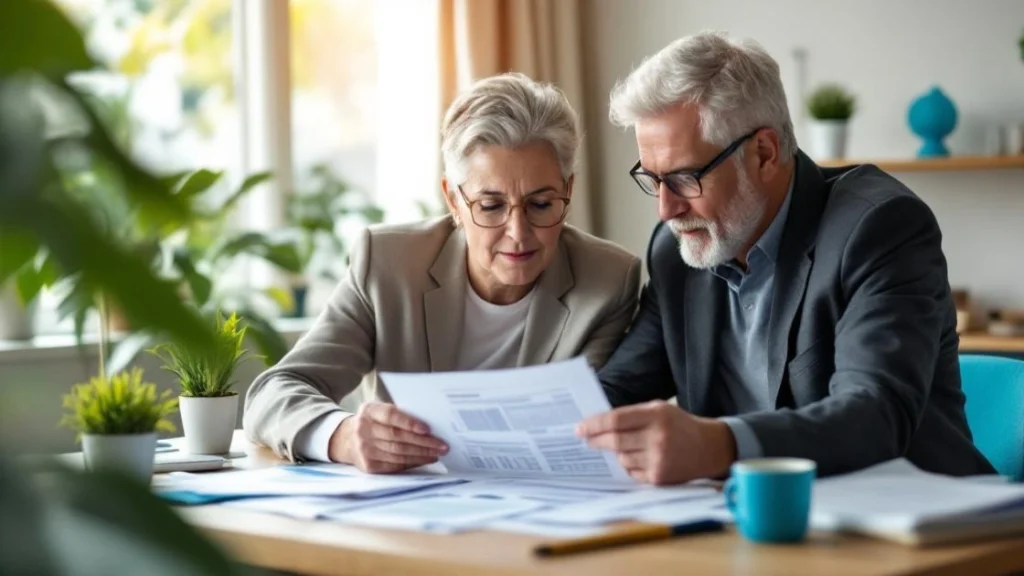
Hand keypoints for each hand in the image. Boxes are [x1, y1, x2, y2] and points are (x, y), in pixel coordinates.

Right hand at [328, 402, 448, 472]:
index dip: (409, 422)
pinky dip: (413, 463)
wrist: (346, 439)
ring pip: (398, 453)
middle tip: (442, 445)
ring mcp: (364, 449)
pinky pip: (395, 465)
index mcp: (369, 410)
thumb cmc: (373, 422)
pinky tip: (425, 460)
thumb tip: (429, 423)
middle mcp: (363, 429)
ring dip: (421, 454)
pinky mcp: (368, 466)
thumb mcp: (379, 411)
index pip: (390, 416)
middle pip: (398, 437)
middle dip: (423, 442)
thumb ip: (398, 413)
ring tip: (437, 453)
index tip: (428, 429)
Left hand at [575, 400, 736, 484]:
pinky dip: (631, 466)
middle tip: (585, 439)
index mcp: (656, 416)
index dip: (594, 424)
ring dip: (618, 454)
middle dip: (595, 440)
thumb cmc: (679, 425)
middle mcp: (657, 438)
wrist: (709, 448)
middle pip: (615, 441)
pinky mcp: (659, 478)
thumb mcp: (660, 410)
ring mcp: (658, 460)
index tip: (579, 428)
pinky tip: (641, 459)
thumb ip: (633, 415)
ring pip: (622, 459)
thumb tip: (599, 424)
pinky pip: (632, 473)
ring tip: (626, 447)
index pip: (616, 420)